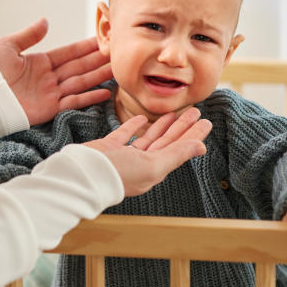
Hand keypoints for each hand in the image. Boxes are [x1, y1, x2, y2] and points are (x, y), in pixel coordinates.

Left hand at [0, 18, 112, 124]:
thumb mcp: (7, 45)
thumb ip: (29, 35)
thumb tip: (46, 20)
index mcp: (39, 62)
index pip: (69, 52)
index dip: (86, 46)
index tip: (104, 39)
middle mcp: (48, 78)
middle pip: (79, 66)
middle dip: (98, 59)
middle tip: (118, 52)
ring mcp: (50, 94)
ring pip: (80, 82)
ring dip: (99, 76)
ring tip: (117, 68)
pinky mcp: (49, 109)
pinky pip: (73, 102)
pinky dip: (89, 97)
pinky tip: (105, 91)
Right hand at [83, 108, 211, 195]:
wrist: (81, 174)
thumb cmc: (117, 173)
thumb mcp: (152, 165)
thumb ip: (177, 154)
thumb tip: (202, 147)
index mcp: (154, 170)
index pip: (179, 149)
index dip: (193, 135)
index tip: (206, 122)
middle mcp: (141, 165)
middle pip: (167, 142)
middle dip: (181, 127)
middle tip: (195, 111)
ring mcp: (125, 157)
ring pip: (148, 138)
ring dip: (162, 126)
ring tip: (174, 112)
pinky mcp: (109, 148)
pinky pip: (125, 135)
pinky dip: (134, 126)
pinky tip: (141, 118)